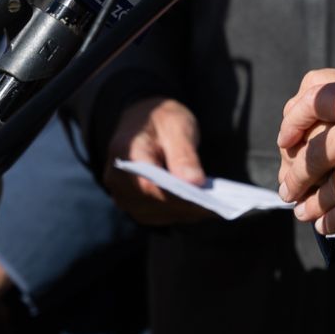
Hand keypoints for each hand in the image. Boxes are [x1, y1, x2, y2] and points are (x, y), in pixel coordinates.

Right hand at [103, 96, 215, 225]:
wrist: (143, 120)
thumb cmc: (160, 118)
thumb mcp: (177, 124)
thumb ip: (184, 153)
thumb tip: (195, 183)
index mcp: (124, 152)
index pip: (148, 183)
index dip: (176, 195)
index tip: (204, 201)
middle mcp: (116, 179)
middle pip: (153, 202)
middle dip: (185, 206)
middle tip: (218, 208)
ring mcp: (123, 195)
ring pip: (157, 213)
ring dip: (185, 212)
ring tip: (215, 209)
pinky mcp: (134, 204)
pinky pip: (158, 215)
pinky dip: (180, 212)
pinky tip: (203, 209)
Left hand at [275, 67, 334, 233]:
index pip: (316, 100)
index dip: (294, 121)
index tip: (285, 140)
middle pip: (316, 153)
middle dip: (298, 176)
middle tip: (288, 189)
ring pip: (329, 187)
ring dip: (314, 204)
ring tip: (304, 212)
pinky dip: (334, 223)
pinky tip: (327, 228)